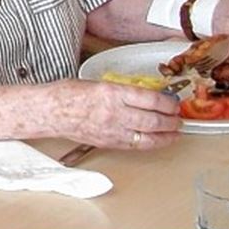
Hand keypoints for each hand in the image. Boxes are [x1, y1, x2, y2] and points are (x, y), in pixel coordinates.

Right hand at [43, 79, 181, 150]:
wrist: (49, 111)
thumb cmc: (67, 94)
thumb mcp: (96, 82)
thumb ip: (119, 90)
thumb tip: (141, 95)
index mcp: (112, 92)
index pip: (150, 99)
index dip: (167, 102)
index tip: (173, 102)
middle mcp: (115, 113)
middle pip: (154, 120)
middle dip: (171, 120)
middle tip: (179, 118)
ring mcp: (113, 130)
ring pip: (149, 136)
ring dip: (166, 135)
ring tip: (174, 131)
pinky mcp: (109, 143)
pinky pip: (136, 146)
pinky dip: (151, 143)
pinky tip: (157, 141)